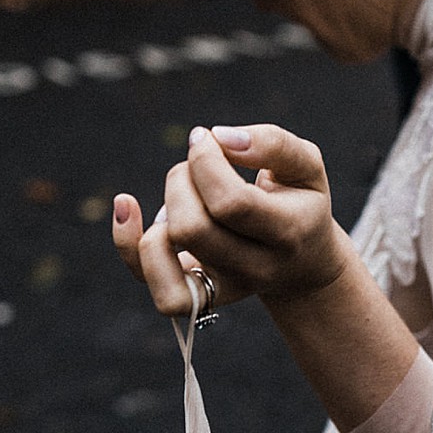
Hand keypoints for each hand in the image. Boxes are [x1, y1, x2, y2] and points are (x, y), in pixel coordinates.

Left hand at [112, 124, 350, 317]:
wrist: (302, 263)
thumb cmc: (298, 202)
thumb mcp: (306, 166)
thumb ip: (273, 143)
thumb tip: (219, 138)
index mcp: (287, 233)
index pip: (230, 204)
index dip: (206, 163)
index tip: (206, 138)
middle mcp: (255, 268)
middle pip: (192, 229)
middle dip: (182, 179)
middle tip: (196, 166)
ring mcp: (222, 286)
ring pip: (163, 253)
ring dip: (162, 207)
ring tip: (185, 194)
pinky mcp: (194, 294)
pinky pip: (146, 277)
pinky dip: (127, 240)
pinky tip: (129, 205)